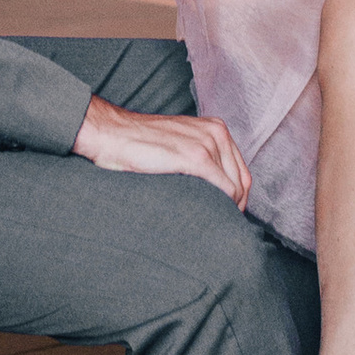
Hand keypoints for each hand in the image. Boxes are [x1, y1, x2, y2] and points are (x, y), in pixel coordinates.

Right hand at [73, 93, 250, 211]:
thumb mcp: (180, 144)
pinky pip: (224, 189)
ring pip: (234, 189)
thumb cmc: (140, 145)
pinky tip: (206, 218)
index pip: (241, 172)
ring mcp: (207, 144)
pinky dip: (219, 207)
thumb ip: (202, 158)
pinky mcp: (196, 157)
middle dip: (234, 207)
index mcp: (215, 128)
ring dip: (225, 209)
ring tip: (209, 224)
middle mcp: (217, 133)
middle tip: (218, 226)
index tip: (225, 215)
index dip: (238, 198)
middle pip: (242, 182)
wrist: (113, 135)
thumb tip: (218, 192)